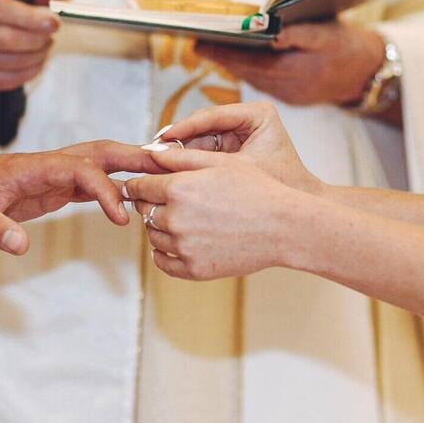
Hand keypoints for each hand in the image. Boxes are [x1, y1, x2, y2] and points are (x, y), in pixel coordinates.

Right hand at [0, 0, 74, 119]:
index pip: (3, 9)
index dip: (32, 18)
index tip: (54, 22)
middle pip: (6, 40)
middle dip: (37, 40)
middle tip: (51, 37)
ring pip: (7, 63)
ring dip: (35, 58)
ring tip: (44, 49)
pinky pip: (4, 80)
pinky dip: (27, 73)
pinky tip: (34, 64)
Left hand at [0, 141, 160, 254]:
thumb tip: (19, 245)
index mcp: (32, 167)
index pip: (81, 169)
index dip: (105, 190)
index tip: (121, 217)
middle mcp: (48, 164)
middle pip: (100, 152)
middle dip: (134, 157)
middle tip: (170, 168)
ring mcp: (53, 173)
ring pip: (100, 161)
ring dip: (131, 166)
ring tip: (165, 176)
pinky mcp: (54, 186)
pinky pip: (92, 179)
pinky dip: (116, 184)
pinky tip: (136, 194)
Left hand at [124, 150, 306, 279]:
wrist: (284, 227)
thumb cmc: (257, 189)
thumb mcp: (220, 163)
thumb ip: (180, 157)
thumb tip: (149, 153)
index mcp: (179, 188)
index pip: (139, 187)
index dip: (139, 185)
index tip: (142, 186)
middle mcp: (176, 218)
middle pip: (144, 211)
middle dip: (150, 204)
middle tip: (167, 201)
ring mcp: (184, 246)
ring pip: (153, 236)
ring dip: (159, 227)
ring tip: (181, 220)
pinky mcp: (194, 269)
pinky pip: (163, 262)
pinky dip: (164, 253)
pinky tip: (178, 243)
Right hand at [152, 102, 322, 194]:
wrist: (300, 216)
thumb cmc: (277, 191)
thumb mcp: (234, 173)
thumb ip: (197, 161)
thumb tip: (157, 153)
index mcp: (257, 114)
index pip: (212, 116)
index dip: (183, 128)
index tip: (160, 139)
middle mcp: (247, 119)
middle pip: (203, 126)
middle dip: (178, 142)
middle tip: (151, 153)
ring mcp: (240, 134)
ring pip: (200, 140)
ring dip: (179, 154)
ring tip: (155, 165)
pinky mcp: (233, 150)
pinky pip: (204, 153)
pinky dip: (189, 165)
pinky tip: (170, 175)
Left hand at [195, 21, 383, 105]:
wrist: (369, 74)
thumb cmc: (349, 47)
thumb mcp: (328, 32)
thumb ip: (298, 33)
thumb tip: (270, 31)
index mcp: (298, 72)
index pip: (251, 63)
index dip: (224, 53)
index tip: (199, 42)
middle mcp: (290, 88)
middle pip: (247, 73)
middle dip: (222, 58)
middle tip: (199, 44)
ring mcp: (290, 96)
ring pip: (253, 80)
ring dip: (233, 65)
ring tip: (212, 49)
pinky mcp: (292, 98)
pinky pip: (264, 84)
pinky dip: (249, 71)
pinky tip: (239, 59)